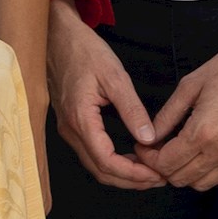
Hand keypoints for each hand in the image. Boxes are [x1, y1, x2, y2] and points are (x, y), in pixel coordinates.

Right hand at [47, 2, 161, 190]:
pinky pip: (91, 153)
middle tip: (159, 178)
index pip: (106, 161)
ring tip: (150, 171)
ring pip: (95, 165)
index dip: (132, 174)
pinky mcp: (71, 125)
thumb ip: (132, 110)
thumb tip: (148, 139)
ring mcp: (68, 129)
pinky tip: (132, 158)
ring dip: (122, 174)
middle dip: (130, 181)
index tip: (156, 174)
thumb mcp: (115, 76)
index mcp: (81, 119)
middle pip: (100, 171)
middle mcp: (70, 130)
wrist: (57, 37)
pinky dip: (112, 163)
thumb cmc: (84, 51)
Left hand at [138, 29, 217, 189]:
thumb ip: (167, 115)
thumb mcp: (190, 85)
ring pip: (202, 184)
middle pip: (181, 178)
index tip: (143, 145)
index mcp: (203, 132)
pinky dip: (208, 175)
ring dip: (184, 173)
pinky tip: (201, 157)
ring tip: (177, 153)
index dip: (148, 157)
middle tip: (156, 149)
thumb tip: (150, 135)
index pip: (166, 163)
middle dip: (162, 167)